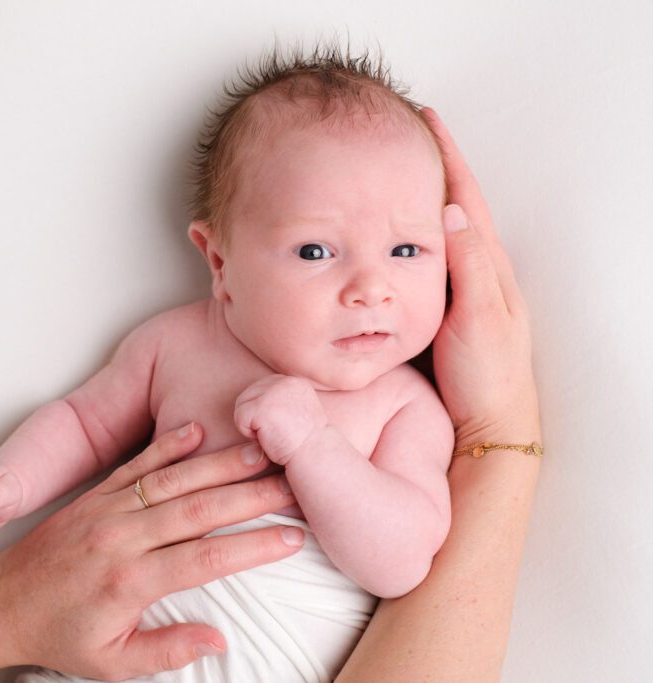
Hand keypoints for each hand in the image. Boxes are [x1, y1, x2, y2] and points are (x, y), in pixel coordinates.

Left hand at [0, 422, 302, 679]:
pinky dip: (167, 446)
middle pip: (198, 510)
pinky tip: (197, 430)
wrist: (0, 603)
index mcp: (129, 582)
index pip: (205, 560)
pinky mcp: (95, 495)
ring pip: (172, 481)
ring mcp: (107, 510)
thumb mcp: (112, 662)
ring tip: (259, 451)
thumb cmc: (58, 633)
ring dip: (218, 464)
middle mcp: (120, 538)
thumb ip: (166, 650)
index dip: (252, 547)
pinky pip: (136, 465)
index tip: (291, 537)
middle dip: (251, 495)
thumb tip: (217, 638)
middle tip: (292, 482)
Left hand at [233, 374, 327, 464]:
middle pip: (247, 396)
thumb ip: (279, 402)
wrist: (316, 458)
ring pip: (241, 406)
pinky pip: (239, 418)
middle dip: (255, 419)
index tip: (281, 428)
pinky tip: (269, 439)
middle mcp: (284, 381)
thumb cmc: (304, 445)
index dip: (263, 414)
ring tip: (275, 435)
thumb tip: (251, 400)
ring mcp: (273, 391)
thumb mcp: (296, 414)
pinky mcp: (262, 406)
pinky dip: (249, 434)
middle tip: (278, 434)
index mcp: (293, 382)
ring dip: (252, 427)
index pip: (260, 390)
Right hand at [420, 108, 540, 445]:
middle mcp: (478, 270)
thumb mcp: (478, 318)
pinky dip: (412, 234)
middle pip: (452, 203)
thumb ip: (467, 265)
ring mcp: (463, 289)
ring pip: (439, 230)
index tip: (424, 120)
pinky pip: (428, 258)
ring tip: (394, 170)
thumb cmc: (487, 375)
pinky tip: (395, 234)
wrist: (490, 423)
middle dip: (432, 164)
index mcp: (487, 264)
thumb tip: (447, 211)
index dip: (446, 156)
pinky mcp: (447, 308)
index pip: (463, 196)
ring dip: (421, 195)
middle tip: (403, 135)